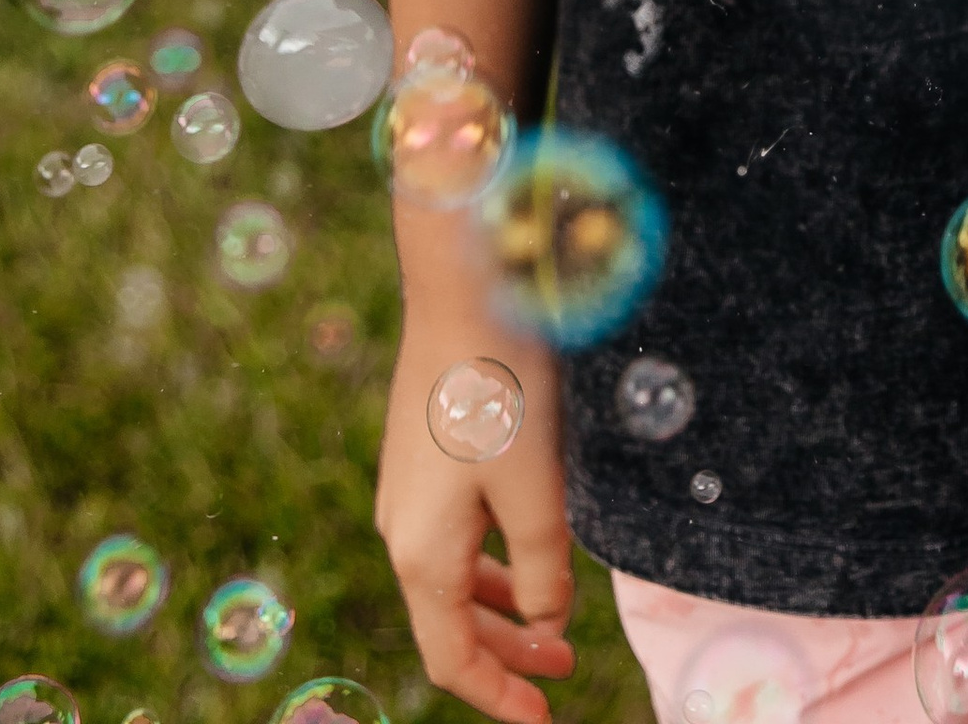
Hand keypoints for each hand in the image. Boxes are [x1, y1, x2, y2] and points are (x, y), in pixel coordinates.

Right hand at [378, 309, 574, 723]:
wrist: (462, 288)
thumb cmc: (502, 388)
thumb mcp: (536, 489)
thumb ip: (544, 568)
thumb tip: (549, 620)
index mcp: (422, 553)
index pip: (451, 659)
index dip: (497, 698)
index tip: (542, 720)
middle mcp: (403, 530)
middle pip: (452, 624)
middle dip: (507, 656)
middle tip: (564, 672)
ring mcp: (408, 491)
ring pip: (454, 578)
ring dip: (503, 608)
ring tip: (555, 625)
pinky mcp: (423, 455)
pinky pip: (455, 537)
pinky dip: (492, 564)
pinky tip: (529, 553)